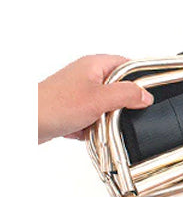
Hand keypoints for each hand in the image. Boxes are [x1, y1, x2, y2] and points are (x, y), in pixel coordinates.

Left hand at [38, 55, 152, 143]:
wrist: (22, 125)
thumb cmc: (52, 105)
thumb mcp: (99, 99)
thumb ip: (127, 95)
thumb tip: (146, 95)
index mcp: (96, 63)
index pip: (128, 65)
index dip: (138, 80)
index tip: (146, 94)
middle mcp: (87, 75)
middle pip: (116, 88)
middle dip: (118, 105)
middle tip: (117, 114)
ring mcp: (77, 92)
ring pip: (103, 105)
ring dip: (103, 118)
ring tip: (97, 126)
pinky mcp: (68, 109)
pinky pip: (89, 117)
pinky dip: (90, 127)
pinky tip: (85, 133)